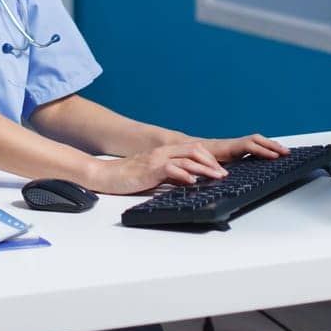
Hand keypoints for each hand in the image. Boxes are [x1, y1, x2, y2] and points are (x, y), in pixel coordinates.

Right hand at [84, 141, 230, 194]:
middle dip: (212, 162)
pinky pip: (171, 168)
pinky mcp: (150, 169)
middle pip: (194, 150)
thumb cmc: (128, 177)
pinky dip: (185, 174)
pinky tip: (193, 181)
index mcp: (164, 153)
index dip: (209, 158)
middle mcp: (162, 152)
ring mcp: (156, 159)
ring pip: (187, 158)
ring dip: (205, 168)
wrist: (105, 175)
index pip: (192, 149)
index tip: (220, 169)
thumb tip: (190, 181)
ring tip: (217, 177)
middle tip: (224, 174)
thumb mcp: (155, 176)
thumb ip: (171, 176)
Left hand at [199, 134, 286, 163]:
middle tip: (286, 153)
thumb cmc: (199, 158)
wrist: (192, 148)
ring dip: (271, 145)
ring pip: (257, 140)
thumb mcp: (206, 164)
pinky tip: (273, 152)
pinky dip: (266, 146)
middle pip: (256, 140)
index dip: (262, 151)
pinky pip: (255, 144)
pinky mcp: (238, 146)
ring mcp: (237, 144)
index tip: (275, 156)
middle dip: (273, 146)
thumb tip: (224, 176)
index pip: (249, 146)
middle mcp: (234, 143)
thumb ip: (214, 169)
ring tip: (285, 152)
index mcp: (228, 148)